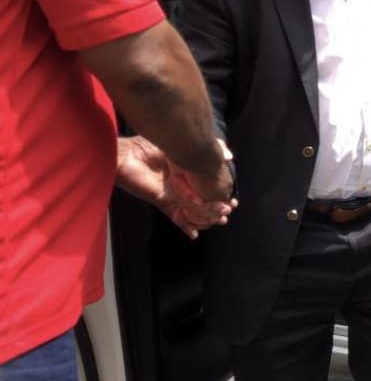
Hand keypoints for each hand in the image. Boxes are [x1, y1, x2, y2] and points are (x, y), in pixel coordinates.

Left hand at [117, 136, 236, 239]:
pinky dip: (185, 226)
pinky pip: (176, 217)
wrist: (127, 156)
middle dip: (217, 208)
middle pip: (204, 201)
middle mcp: (183, 184)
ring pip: (193, 210)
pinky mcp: (163, 202)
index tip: (233, 200)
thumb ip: (203, 149)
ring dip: (206, 217)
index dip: (223, 193)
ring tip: (218, 221)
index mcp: (189, 172)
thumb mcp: (181, 145)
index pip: (209, 186)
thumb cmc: (151, 146)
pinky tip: (193, 235)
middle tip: (228, 212)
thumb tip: (230, 156)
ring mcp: (173, 194)